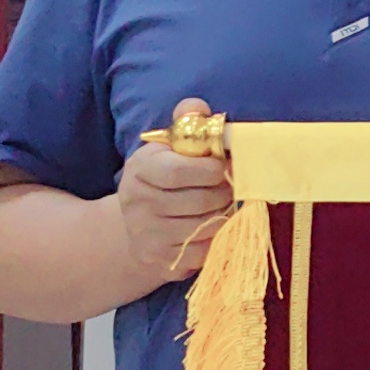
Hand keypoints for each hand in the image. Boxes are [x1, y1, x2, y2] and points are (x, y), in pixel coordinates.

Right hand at [116, 114, 231, 293]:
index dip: (209, 169)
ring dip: (226, 214)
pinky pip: (205, 251)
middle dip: (224, 192)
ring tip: (225, 203)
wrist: (137, 226)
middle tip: (233, 185)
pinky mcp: (163, 262)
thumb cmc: (163, 177)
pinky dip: (220, 238)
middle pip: (199, 201)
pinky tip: (218, 225)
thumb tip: (199, 107)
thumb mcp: (168, 146)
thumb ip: (187, 121)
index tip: (224, 165)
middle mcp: (138, 206)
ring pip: (206, 227)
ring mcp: (149, 237)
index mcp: (139, 171)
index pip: (177, 172)